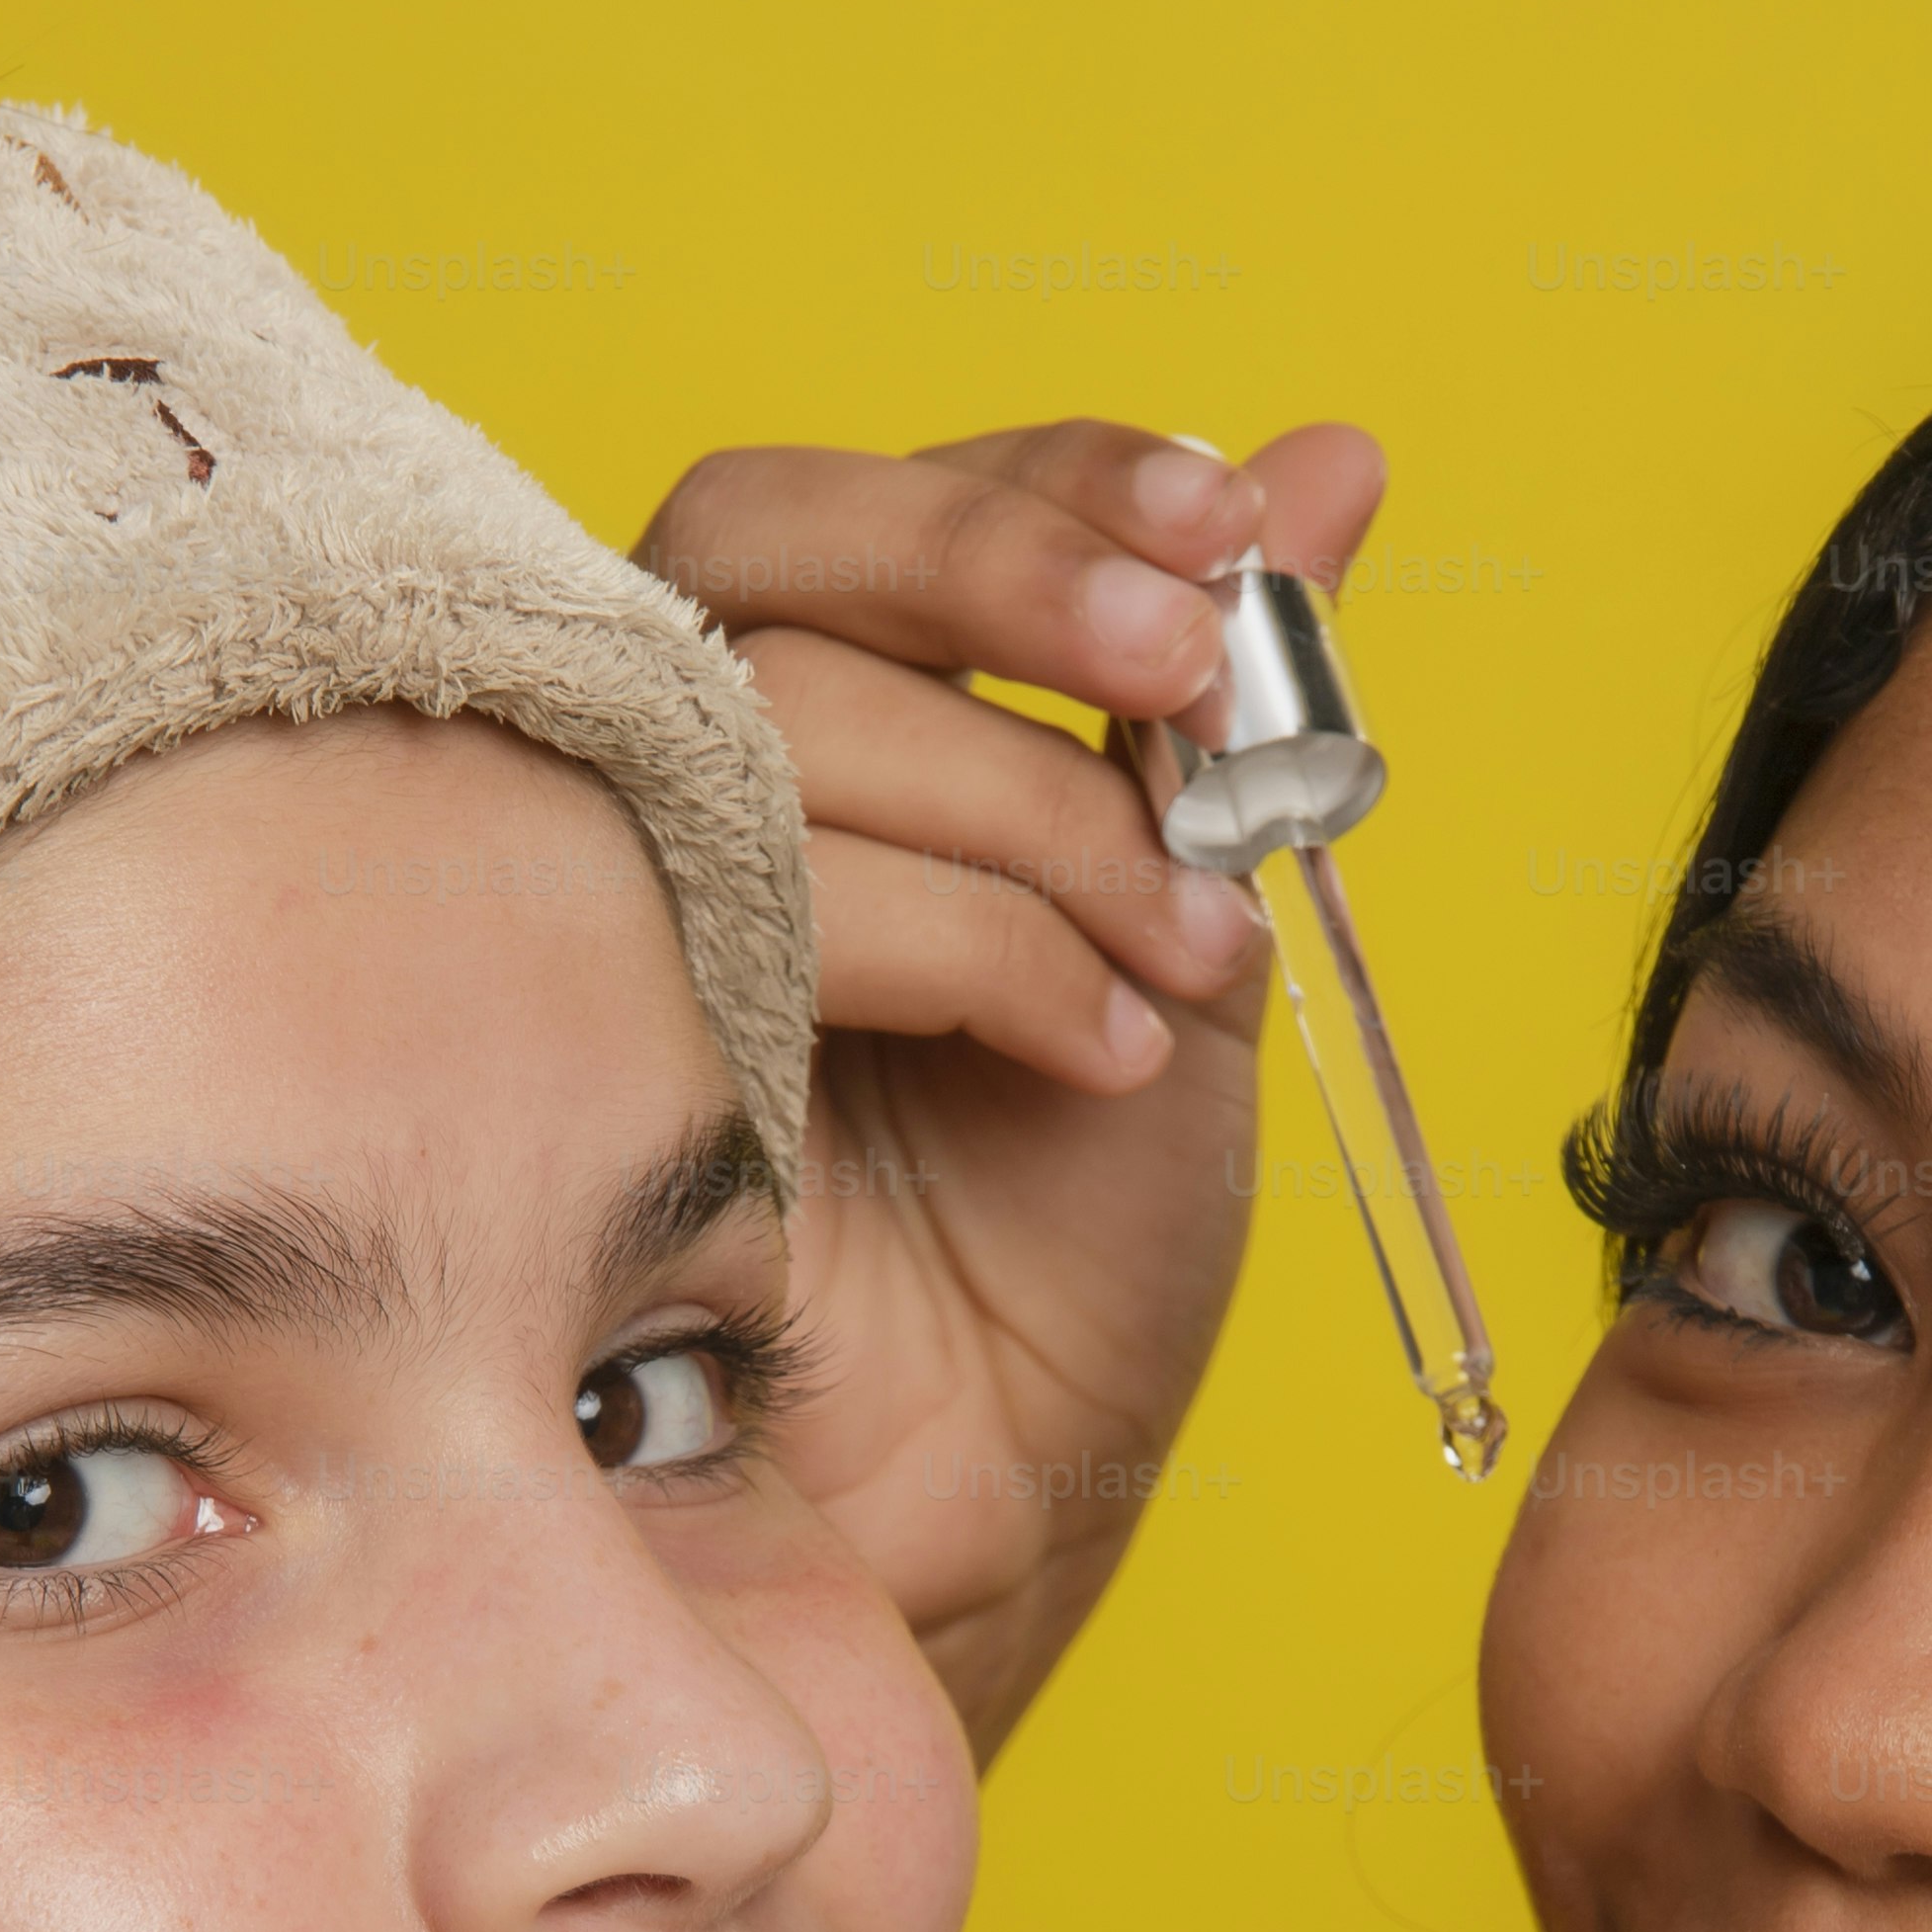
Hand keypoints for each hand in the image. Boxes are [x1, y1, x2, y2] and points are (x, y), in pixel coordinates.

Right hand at [639, 418, 1389, 1755]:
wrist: (1010, 1476)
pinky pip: (769, 902)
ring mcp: (608, 888)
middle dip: (1001, 571)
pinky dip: (977, 945)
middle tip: (1188, 673)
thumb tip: (1338, 454)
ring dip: (1038, 819)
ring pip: (785, 715)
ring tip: (1190, 966)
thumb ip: (1237, 695)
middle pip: (762, 529)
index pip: (887, 497)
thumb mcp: (1199, 912)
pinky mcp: (593, 1034)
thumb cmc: (1072, 1217)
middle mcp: (675, 763)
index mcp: (814, 699)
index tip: (1237, 532)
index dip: (1053, 481)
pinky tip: (1095, 1048)